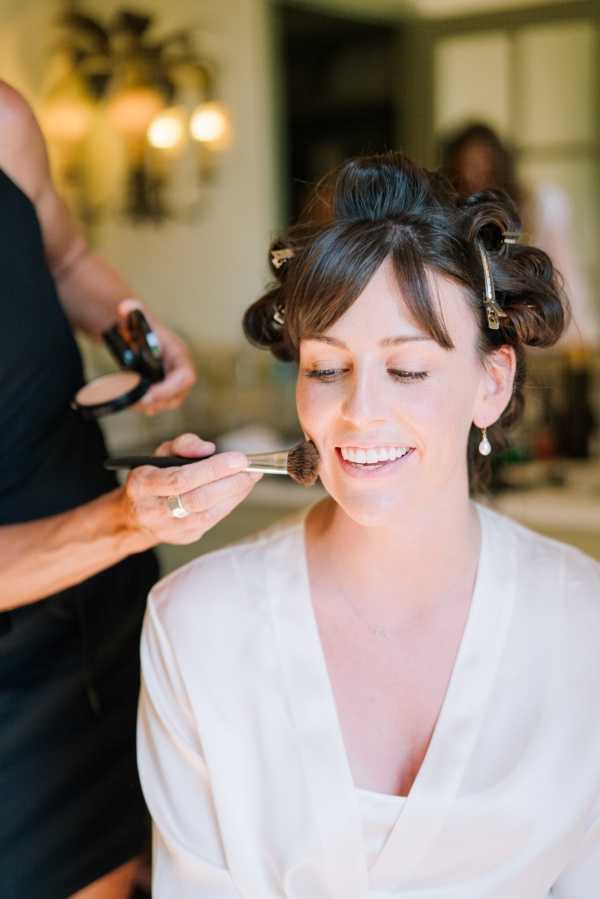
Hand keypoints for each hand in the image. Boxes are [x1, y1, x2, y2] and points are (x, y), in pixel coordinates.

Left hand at [117, 298, 195, 415]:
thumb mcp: (136, 316)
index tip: (150, 395)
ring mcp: (173, 381)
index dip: (171, 388)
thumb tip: (124, 307)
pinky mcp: (164, 389)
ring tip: (132, 403)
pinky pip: (161, 402)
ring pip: (170, 401)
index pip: (185, 376)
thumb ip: (131, 309)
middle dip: (160, 401)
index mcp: (179, 353)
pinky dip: (148, 406)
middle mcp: (180, 370)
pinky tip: (134, 405)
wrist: (137, 333)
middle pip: (179, 394)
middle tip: (138, 402)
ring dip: (152, 405)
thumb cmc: (140, 325)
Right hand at [122, 434, 262, 545]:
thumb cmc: (154, 476)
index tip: (239, 459)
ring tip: (252, 476)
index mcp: (142, 485)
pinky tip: (241, 488)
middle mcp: (153, 511)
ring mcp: (170, 528)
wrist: (137, 516)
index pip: (181, 479)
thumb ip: (184, 445)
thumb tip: (209, 449)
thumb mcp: (161, 454)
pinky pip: (213, 520)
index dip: (213, 470)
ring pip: (208, 513)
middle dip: (230, 482)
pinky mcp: (186, 537)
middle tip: (252, 468)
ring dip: (235, 493)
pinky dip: (231, 502)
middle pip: (198, 499)